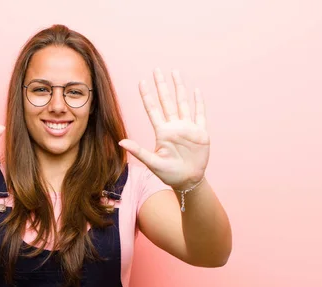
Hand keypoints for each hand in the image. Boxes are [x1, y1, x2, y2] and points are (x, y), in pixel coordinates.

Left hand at [118, 69, 209, 189]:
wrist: (188, 181)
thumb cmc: (168, 173)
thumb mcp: (152, 162)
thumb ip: (138, 151)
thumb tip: (121, 142)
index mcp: (162, 132)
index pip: (152, 109)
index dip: (147, 96)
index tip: (141, 82)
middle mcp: (174, 126)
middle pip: (166, 101)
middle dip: (162, 85)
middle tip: (156, 70)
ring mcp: (187, 128)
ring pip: (182, 103)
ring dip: (179, 88)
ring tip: (175, 73)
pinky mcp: (200, 133)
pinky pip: (200, 114)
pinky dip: (198, 103)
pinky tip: (195, 90)